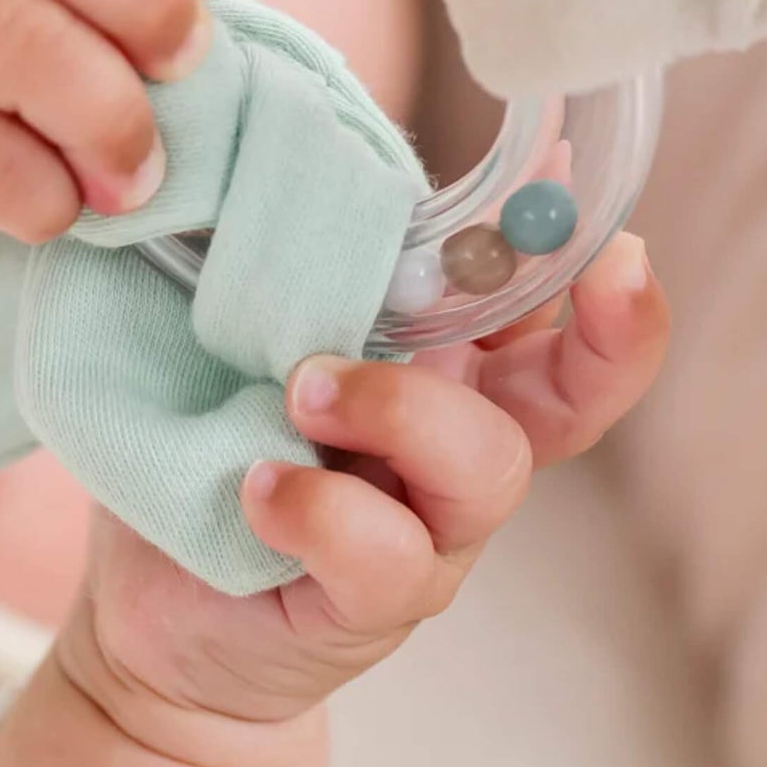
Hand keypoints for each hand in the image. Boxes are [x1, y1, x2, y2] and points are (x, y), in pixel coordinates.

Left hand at [54, 230, 667, 765]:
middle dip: (609, 333)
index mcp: (444, 372)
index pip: (548, 312)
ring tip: (301, 392)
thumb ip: (318, 269)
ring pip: (487, 466)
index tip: (561, 172)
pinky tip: (256, 487)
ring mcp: (427, 532)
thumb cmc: (210, 440)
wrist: (156, 601)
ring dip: (399, 407)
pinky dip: (321, 509)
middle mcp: (454, 448)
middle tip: (598, 269)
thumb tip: (346, 163)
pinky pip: (385, 557)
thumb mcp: (259, 335)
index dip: (580, 251)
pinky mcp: (370, 603)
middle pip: (576, 397)